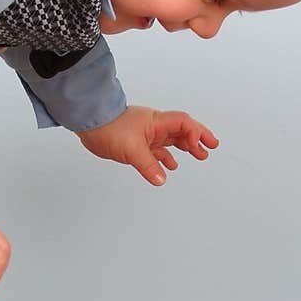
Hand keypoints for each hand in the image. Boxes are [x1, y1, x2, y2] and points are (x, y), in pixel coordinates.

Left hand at [78, 105, 218, 186]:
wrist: (89, 123)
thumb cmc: (109, 128)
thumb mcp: (131, 149)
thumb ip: (148, 165)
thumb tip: (162, 179)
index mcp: (156, 122)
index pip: (183, 123)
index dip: (195, 133)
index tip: (199, 147)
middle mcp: (154, 126)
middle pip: (182, 130)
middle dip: (198, 138)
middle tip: (212, 147)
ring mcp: (146, 134)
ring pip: (171, 140)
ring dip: (185, 147)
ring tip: (199, 155)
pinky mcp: (137, 143)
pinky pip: (157, 150)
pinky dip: (166, 157)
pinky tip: (170, 167)